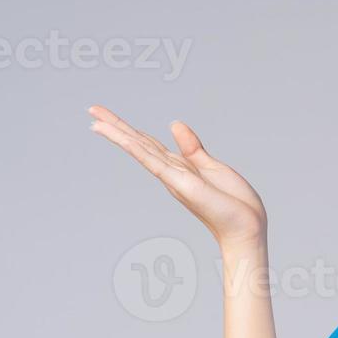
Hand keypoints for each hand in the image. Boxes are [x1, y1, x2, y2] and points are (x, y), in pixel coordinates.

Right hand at [87, 104, 265, 247]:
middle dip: (115, 126)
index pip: (148, 144)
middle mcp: (170, 173)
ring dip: (118, 135)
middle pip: (138, 144)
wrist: (246, 228)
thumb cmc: (233, 204)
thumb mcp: (212, 166)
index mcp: (178, 167)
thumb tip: (174, 124)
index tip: (107, 115)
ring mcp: (173, 178)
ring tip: (94, 120)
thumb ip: (192, 147)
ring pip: (140, 150)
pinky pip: (155, 162)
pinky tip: (123, 138)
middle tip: (91, 109)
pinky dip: (138, 149)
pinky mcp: (180, 183)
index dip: (129, 129)